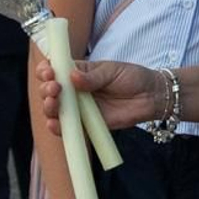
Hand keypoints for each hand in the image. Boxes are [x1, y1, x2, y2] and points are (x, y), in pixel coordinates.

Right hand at [36, 59, 163, 135]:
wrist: (151, 97)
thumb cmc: (132, 78)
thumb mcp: (113, 71)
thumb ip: (93, 76)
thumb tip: (72, 77)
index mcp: (79, 72)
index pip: (56, 70)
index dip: (47, 70)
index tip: (49, 71)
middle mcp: (75, 91)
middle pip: (51, 91)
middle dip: (47, 89)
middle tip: (54, 87)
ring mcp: (79, 109)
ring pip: (55, 110)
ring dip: (49, 107)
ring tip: (54, 102)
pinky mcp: (86, 125)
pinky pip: (68, 128)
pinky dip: (58, 127)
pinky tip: (54, 123)